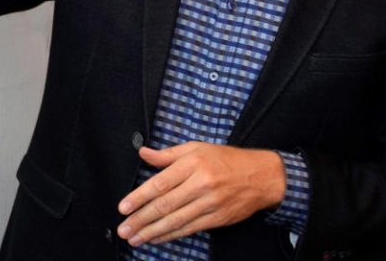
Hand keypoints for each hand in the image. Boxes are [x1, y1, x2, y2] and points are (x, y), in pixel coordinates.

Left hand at [116, 142, 284, 246]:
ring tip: (135, 238)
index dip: (139, 197)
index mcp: (192, 164)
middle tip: (124, 229)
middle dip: (141, 219)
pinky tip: (156, 238)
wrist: (261, 176)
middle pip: (164, 205)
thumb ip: (168, 155)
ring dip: (152, 231)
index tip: (123, 207)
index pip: (160, 183)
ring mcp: (209, 204)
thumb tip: (143, 153)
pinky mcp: (217, 218)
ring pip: (175, 221)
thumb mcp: (196, 148)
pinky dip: (170, 235)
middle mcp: (200, 184)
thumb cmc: (226, 159)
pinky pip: (189, 229)